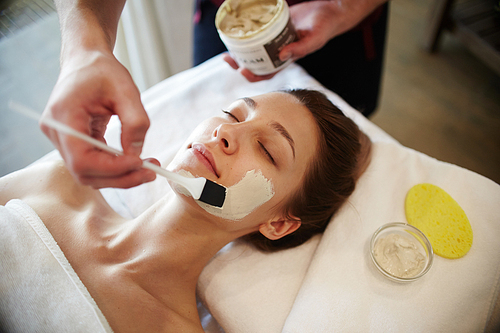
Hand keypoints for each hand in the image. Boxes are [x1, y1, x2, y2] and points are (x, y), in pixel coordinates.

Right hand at [41, 50, 157, 188]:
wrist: (86, 60)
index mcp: (63, 115)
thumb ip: (135, 122)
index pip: (82, 159)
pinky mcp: (71, 142)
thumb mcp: (127, 90)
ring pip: (88, 173)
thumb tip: (137, 155)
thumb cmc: (103, 70)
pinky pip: (91, 164)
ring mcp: (61, 139)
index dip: (111, 168)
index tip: (140, 163)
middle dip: (120, 177)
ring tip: (147, 169)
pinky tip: (135, 162)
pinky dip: (113, 168)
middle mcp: (56, 131)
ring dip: (119, 177)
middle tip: (151, 173)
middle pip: (84, 172)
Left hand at [223, 0, 385, 81]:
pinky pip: (258, 31)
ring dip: (240, 49)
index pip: (267, 73)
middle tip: (227, 58)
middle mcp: (278, 51)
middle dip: (240, 63)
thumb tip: (281, 55)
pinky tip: (238, 28)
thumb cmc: (324, 27)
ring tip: (227, 45)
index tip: (241, 71)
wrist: (330, 11)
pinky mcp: (274, 25)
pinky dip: (248, 32)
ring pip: (254, 48)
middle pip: (255, 63)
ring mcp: (274, 38)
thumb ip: (300, 48)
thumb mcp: (314, 39)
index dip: (253, 75)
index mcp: (286, 59)